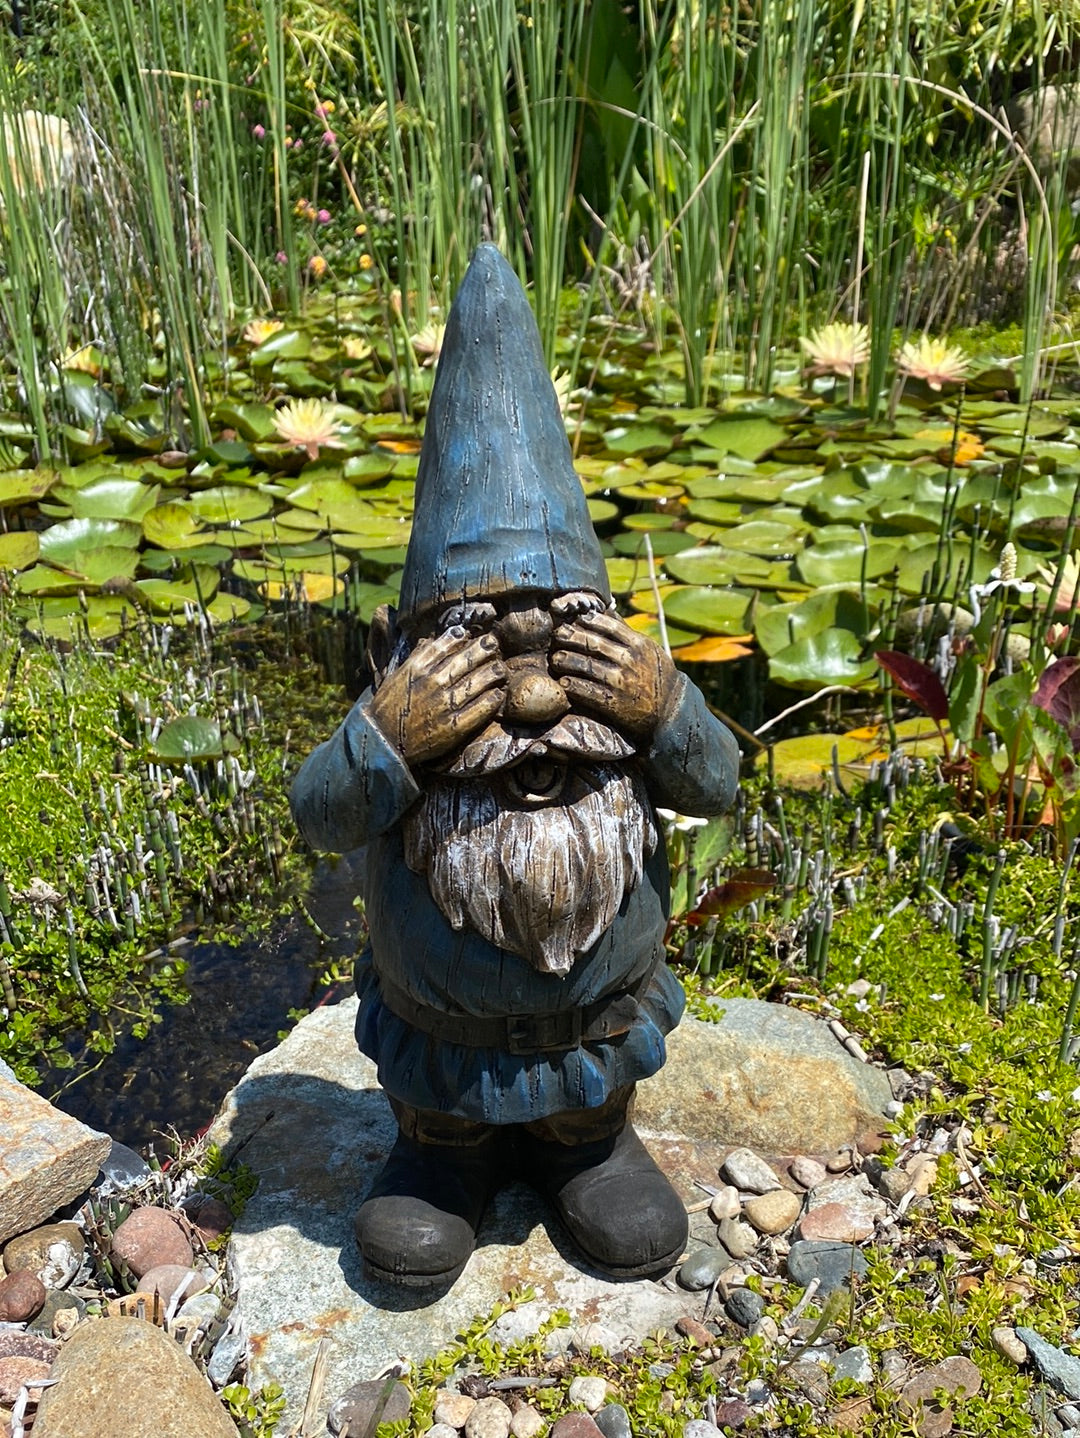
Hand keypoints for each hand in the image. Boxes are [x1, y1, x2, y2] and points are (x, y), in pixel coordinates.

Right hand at [367, 627, 506, 764]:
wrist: (383, 743)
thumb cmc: (390, 708)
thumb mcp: (397, 677)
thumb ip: (416, 658)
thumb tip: (432, 640)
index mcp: (417, 668)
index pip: (445, 644)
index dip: (461, 636)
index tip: (470, 634)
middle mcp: (431, 683)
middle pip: (465, 659)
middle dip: (484, 648)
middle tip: (494, 644)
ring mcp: (443, 705)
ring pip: (477, 681)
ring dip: (493, 672)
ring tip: (501, 669)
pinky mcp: (453, 727)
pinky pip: (479, 709)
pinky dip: (491, 699)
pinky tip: (498, 694)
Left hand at [550, 610, 677, 742]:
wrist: (670, 710)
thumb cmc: (656, 674)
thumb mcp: (649, 649)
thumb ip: (626, 632)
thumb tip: (606, 611)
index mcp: (638, 644)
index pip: (607, 625)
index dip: (586, 621)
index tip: (573, 620)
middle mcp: (629, 660)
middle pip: (592, 643)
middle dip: (570, 637)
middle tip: (557, 636)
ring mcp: (620, 682)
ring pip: (585, 666)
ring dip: (566, 660)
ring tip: (556, 659)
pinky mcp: (613, 703)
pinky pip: (586, 691)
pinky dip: (572, 685)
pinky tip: (563, 682)